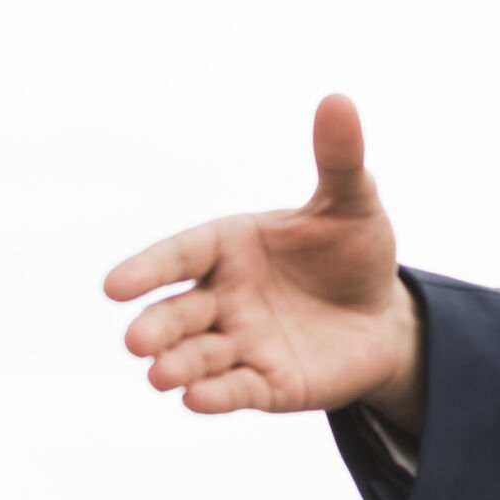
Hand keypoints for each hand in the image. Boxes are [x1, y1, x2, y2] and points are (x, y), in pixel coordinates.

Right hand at [106, 94, 424, 427]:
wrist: (384, 315)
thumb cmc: (353, 252)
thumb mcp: (353, 204)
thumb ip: (338, 160)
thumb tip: (338, 98)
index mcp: (229, 247)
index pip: (181, 254)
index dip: (149, 268)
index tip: (115, 286)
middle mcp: (223, 297)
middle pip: (180, 312)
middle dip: (158, 326)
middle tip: (136, 340)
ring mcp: (240, 342)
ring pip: (198, 356)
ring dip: (178, 365)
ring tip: (160, 375)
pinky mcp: (266, 384)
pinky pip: (236, 389)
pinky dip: (216, 395)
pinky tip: (197, 400)